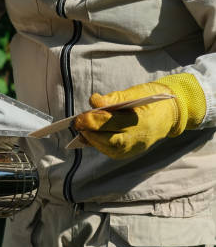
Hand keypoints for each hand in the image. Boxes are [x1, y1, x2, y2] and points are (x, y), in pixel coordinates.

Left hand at [74, 73, 205, 158]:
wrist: (170, 114)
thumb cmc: (150, 100)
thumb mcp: (135, 93)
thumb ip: (114, 98)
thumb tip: (94, 101)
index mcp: (141, 120)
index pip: (111, 123)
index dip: (92, 120)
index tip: (79, 116)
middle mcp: (138, 138)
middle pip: (107, 139)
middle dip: (89, 131)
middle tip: (77, 122)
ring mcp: (134, 148)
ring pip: (106, 148)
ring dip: (91, 138)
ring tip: (82, 128)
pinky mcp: (129, 153)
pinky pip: (109, 151)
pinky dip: (97, 143)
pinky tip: (90, 135)